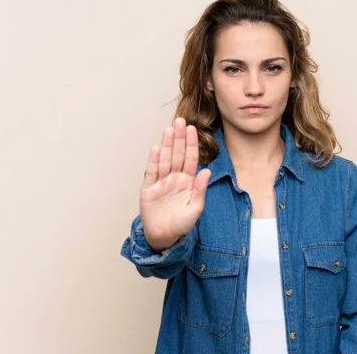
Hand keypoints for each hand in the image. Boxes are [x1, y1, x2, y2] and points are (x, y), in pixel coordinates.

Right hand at [140, 117, 210, 250]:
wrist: (164, 237)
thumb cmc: (182, 224)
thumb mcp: (195, 208)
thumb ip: (200, 189)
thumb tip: (207, 170)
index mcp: (188, 181)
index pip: (191, 158)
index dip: (192, 144)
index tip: (193, 129)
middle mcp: (175, 178)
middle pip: (177, 154)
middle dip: (179, 138)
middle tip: (180, 121)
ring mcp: (162, 182)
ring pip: (165, 159)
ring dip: (166, 145)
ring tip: (169, 130)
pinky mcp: (149, 189)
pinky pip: (152, 172)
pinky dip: (153, 161)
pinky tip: (155, 148)